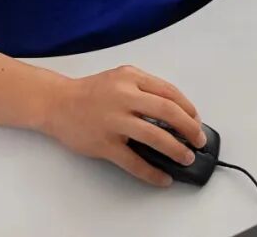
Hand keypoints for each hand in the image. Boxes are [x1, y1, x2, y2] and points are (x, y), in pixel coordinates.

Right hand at [37, 65, 205, 186]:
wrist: (57, 103)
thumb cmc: (91, 92)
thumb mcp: (121, 77)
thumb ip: (145, 88)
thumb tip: (176, 111)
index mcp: (132, 77)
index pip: (169, 92)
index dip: (188, 108)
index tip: (197, 120)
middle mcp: (124, 96)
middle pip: (168, 112)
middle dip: (189, 128)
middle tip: (198, 140)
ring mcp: (114, 121)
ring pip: (155, 136)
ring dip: (176, 149)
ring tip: (185, 158)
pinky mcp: (104, 144)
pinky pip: (134, 161)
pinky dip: (152, 172)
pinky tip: (163, 177)